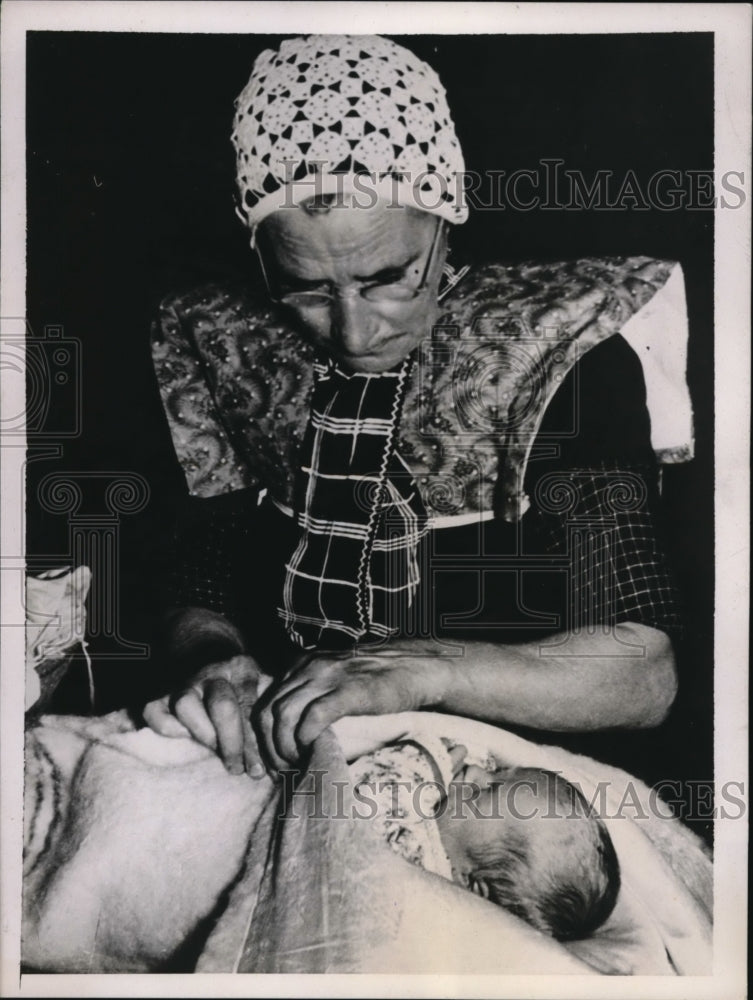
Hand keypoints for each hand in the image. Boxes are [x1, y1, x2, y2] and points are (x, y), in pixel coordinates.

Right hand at [143, 654, 266, 776]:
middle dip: (232, 744)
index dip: (254, 743)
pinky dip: (166, 728)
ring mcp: (185, 681)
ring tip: (215, 755)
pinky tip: (183, 741)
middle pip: (222, 706)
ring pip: (186, 704)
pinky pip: (154, 711)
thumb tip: (281, 764)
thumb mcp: (264, 689)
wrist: (210, 657)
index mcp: (243, 667)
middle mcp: (214, 671)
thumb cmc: (244, 689)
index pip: (250, 705)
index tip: (258, 772)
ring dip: (203, 735)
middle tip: (237, 769)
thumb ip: (269, 717)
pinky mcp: (161, 694)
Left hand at [254, 641, 453, 769]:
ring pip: (284, 715)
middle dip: (268, 748)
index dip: (262, 738)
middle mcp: (308, 667)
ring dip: (284, 747)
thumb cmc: (377, 679)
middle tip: (281, 771)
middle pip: (268, 711)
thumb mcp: (334, 678)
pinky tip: (312, 751)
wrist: (416, 667)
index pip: (264, 702)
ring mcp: (328, 677)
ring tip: (296, 766)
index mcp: (301, 665)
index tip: (272, 762)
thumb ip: (310, 693)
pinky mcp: (348, 690)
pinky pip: (313, 717)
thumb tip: (290, 733)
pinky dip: (305, 738)